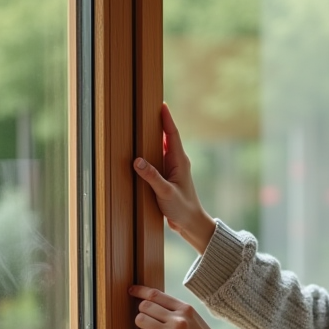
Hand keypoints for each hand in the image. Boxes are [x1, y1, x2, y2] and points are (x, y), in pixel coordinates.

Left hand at [129, 285, 247, 328]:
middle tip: (145, 317)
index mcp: (184, 308)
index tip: (132, 290)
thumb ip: (175, 309)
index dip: (140, 291)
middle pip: (145, 306)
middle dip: (141, 310)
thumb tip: (152, 303)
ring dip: (140, 324)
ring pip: (140, 320)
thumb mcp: (193, 317)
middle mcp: (177, 319)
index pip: (155, 294)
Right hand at [133, 103, 216, 252]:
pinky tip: (140, 153)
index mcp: (179, 161)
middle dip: (158, 123)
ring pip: (161, 148)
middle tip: (147, 110)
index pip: (172, 134)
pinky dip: (150, 153)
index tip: (161, 104)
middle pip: (166, 137)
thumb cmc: (182, 208)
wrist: (191, 223)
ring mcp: (172, 169)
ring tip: (141, 126)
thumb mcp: (165, 192)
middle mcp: (177, 162)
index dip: (166, 119)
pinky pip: (158, 160)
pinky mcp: (167, 178)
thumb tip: (137, 160)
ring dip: (153, 138)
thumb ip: (152, 177)